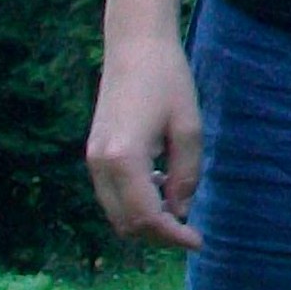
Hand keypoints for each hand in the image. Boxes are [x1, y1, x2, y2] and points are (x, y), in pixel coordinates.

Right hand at [86, 33, 203, 250]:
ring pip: (116, 211)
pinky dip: (135, 201)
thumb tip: (181, 212)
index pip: (146, 217)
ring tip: (179, 206)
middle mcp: (100, 164)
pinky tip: (163, 184)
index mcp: (123, 159)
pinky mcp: (94, 153)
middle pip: (126, 222)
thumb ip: (187, 174)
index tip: (198, 241)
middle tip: (191, 231)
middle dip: (159, 234)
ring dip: (146, 218)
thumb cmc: (168, 81)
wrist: (135, 48)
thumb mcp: (189, 129)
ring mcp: (92, 159)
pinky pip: (112, 193)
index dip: (173, 236)